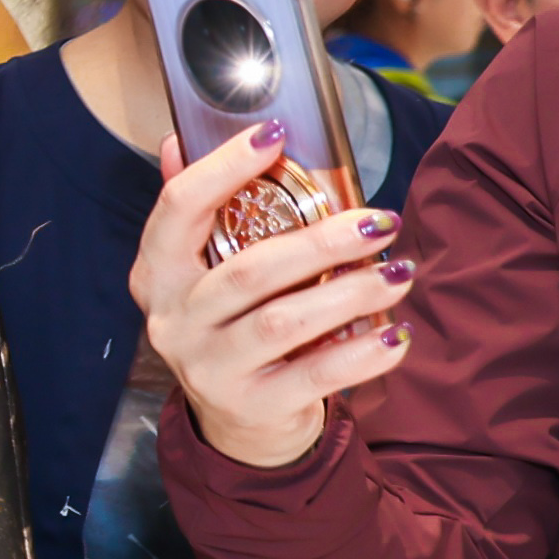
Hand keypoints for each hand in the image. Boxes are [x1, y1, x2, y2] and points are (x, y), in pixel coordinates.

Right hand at [133, 123, 410, 469]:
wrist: (238, 424)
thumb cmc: (231, 327)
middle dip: (321, 242)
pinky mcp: (251, 405)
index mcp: (157, 275)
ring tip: (400, 272)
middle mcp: (173, 321)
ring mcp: (208, 367)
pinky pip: (314, 376)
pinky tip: (395, 333)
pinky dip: (361, 354)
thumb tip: (177, 140)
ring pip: (282, 323)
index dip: (222, 168)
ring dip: (350, 294)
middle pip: (247, 271)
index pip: (177, 209)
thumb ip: (194, 212)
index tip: (275, 135)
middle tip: (381, 221)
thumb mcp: (202, 273)